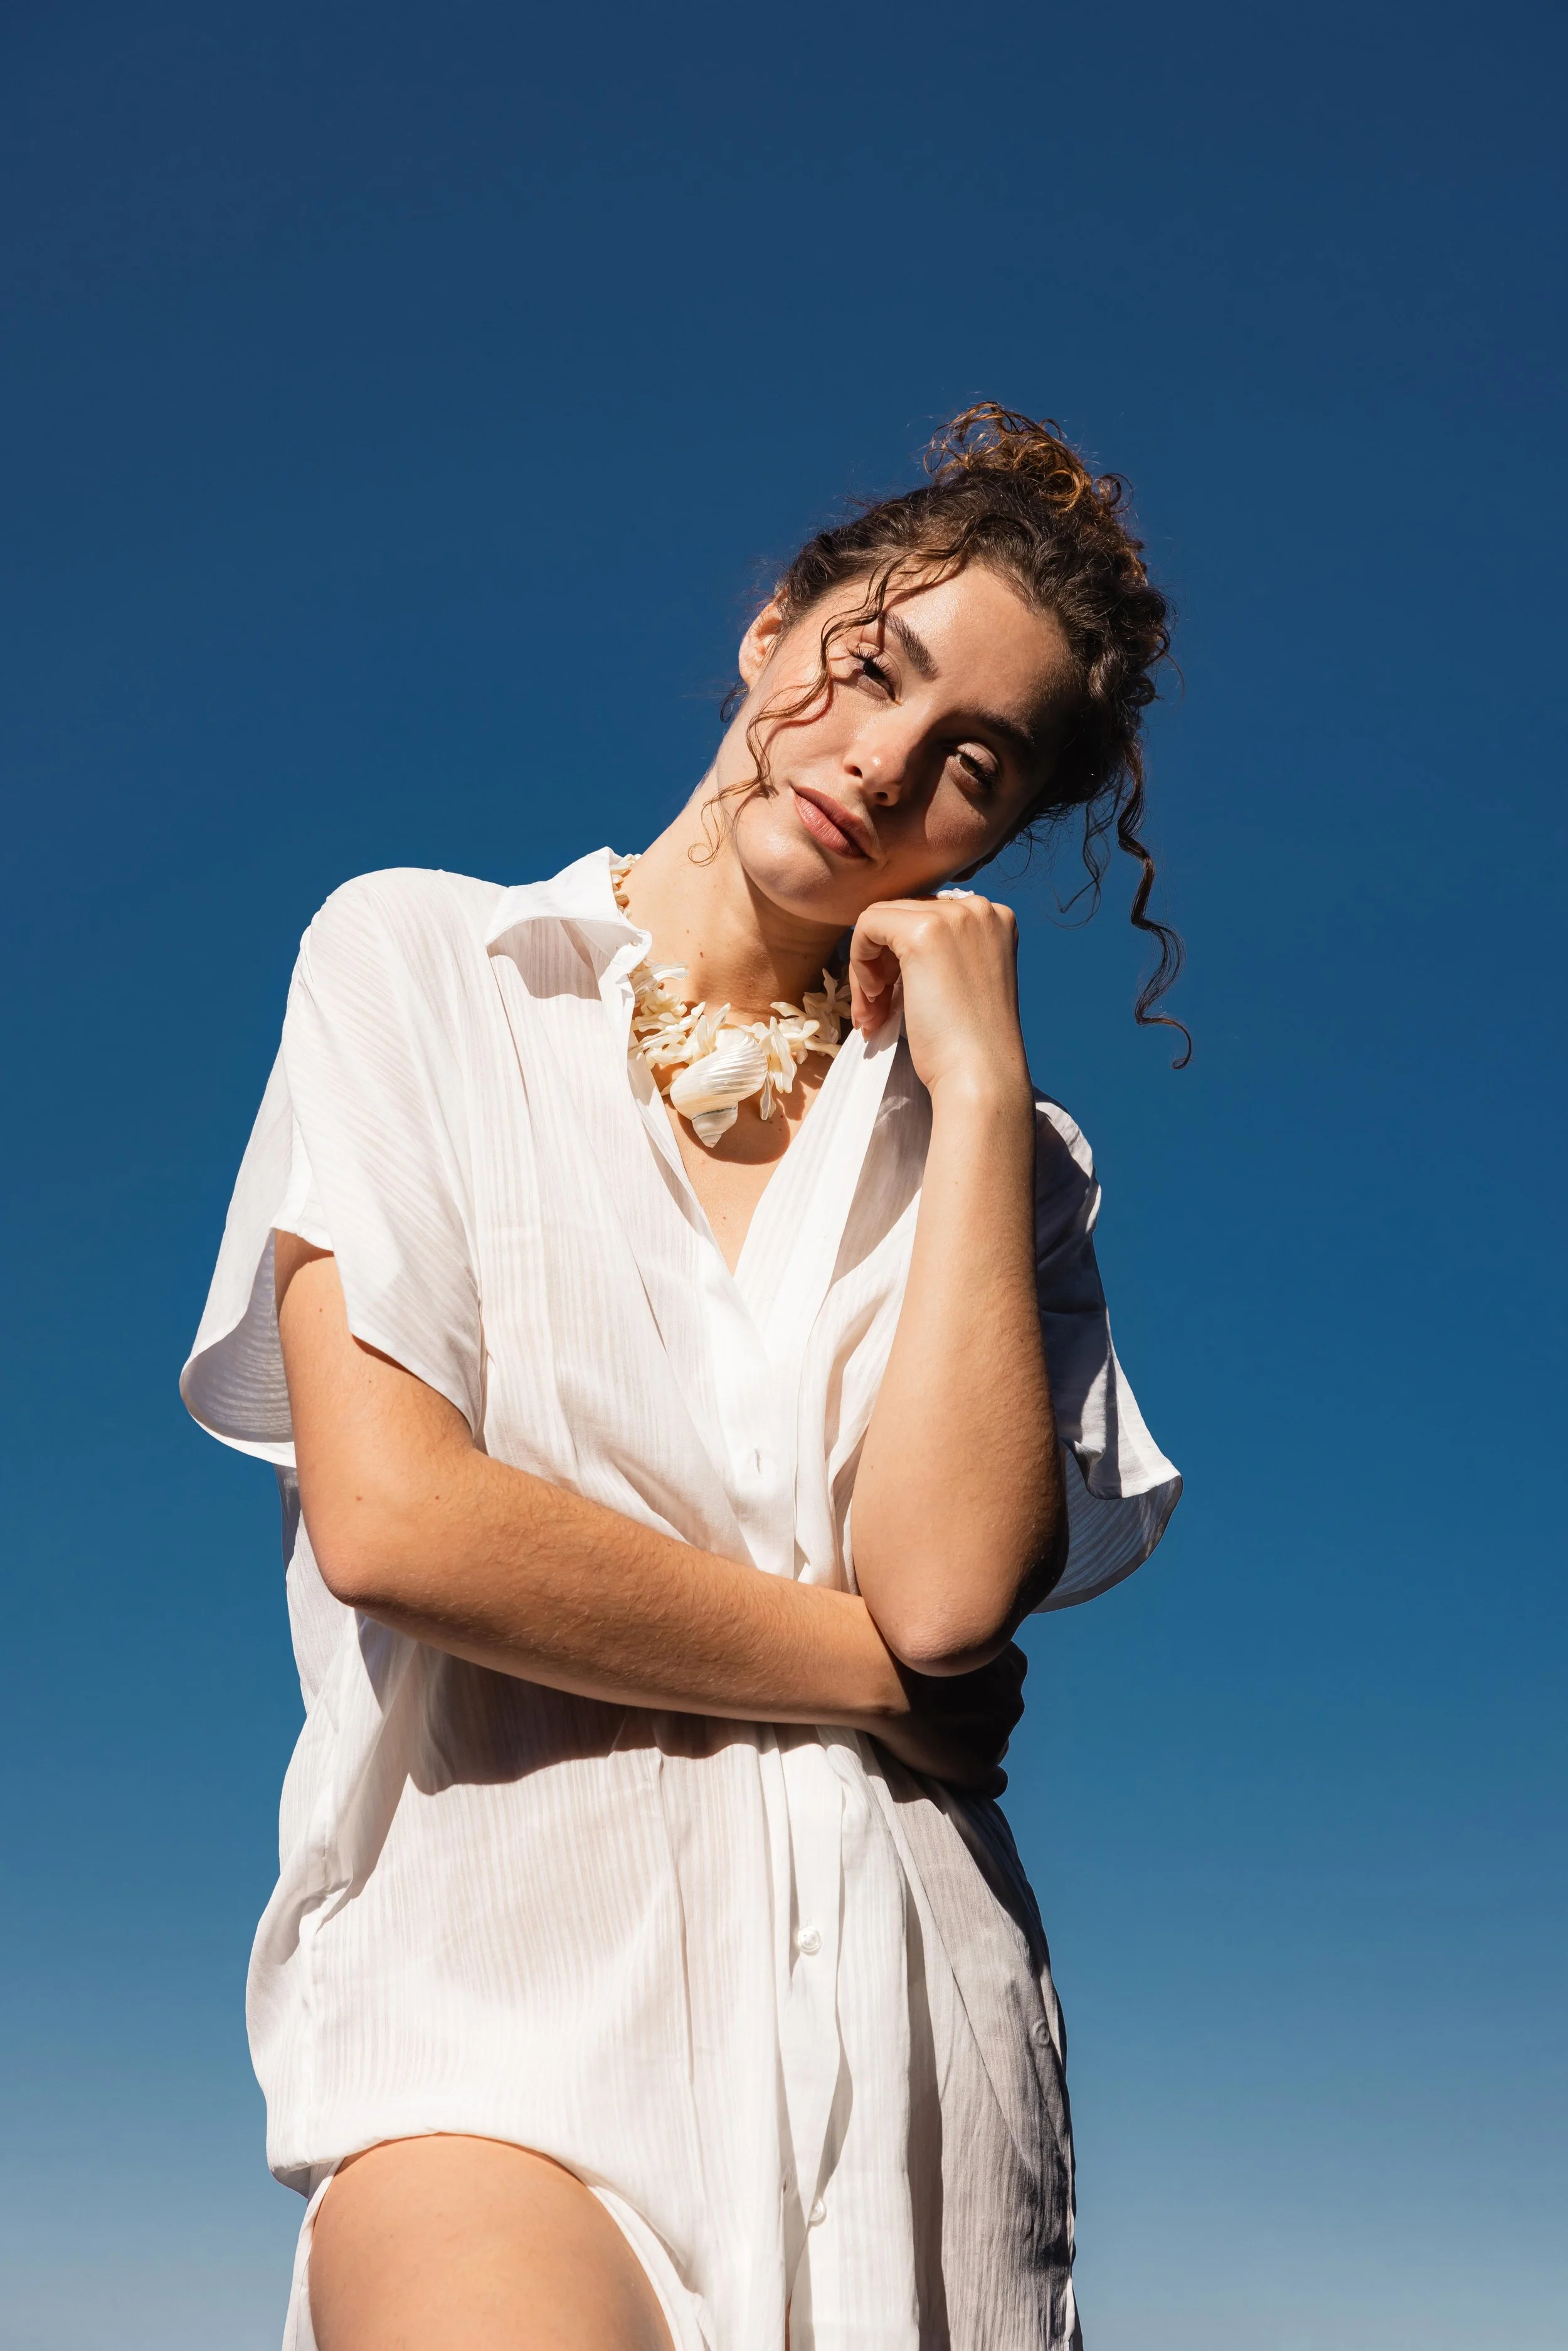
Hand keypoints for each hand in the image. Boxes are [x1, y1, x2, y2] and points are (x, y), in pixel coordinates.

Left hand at [847, 892, 1031, 1104]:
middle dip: (881, 965)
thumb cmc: (969, 1043)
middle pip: (903, 917)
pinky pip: (867, 926)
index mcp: (995, 918)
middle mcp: (978, 908)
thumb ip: (939, 953)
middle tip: (876, 1011)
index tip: (894, 1000)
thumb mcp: (961, 981)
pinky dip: (859, 963)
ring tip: (872, 1014)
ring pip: (881, 922)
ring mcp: (953, 916)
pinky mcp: (923, 931)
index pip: (928, 917)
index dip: (902, 958)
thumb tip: (888, 944)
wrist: (980, 1074)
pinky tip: (874, 1001)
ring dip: (868, 970)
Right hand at [868, 1642, 1027, 1795]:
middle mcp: (1012, 1701)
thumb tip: (973, 1651)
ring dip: (971, 1743)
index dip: (979, 1690)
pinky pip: (992, 1782)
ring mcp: (997, 1736)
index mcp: (1012, 1664)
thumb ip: (970, 1644)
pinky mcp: (976, 1768)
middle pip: (1000, 1715)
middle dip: (977, 1715)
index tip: (951, 1689)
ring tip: (933, 1734)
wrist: (877, 1673)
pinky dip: (979, 1780)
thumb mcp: (951, 1627)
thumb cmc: (901, 1643)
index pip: (1006, 1685)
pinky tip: (955, 1770)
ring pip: (993, 1745)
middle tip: (939, 1710)